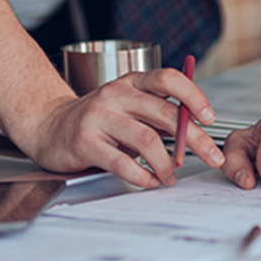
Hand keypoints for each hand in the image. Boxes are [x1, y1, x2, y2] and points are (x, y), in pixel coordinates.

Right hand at [20, 69, 224, 187]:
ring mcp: (99, 117)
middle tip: (211, 157)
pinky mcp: (85, 142)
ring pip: (146, 140)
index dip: (193, 96)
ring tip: (171, 176)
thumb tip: (199, 127)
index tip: (210, 117)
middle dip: (195, 139)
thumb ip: (158, 112)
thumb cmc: (97, 119)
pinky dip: (141, 175)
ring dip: (167, 163)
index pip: (168, 79)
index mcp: (132, 82)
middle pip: (166, 114)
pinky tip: (148, 181)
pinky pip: (121, 161)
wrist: (48, 125)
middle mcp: (116, 95)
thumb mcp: (129, 106)